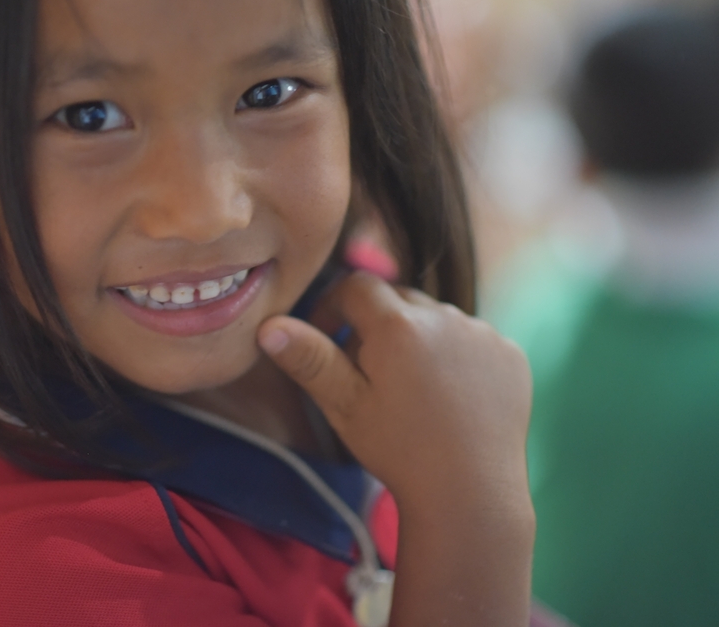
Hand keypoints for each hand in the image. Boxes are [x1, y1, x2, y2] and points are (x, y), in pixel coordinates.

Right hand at [258, 270, 531, 519]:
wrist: (470, 492)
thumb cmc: (398, 450)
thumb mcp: (344, 406)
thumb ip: (309, 359)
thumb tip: (268, 325)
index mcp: (398, 325)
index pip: (355, 286)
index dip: (333, 306)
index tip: (326, 337)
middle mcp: (444, 317)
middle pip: (397, 298)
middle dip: (375, 324)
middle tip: (366, 371)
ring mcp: (482, 333)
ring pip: (435, 318)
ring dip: (417, 337)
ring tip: (410, 387)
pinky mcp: (510, 353)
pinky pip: (472, 338)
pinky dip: (455, 354)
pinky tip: (449, 394)